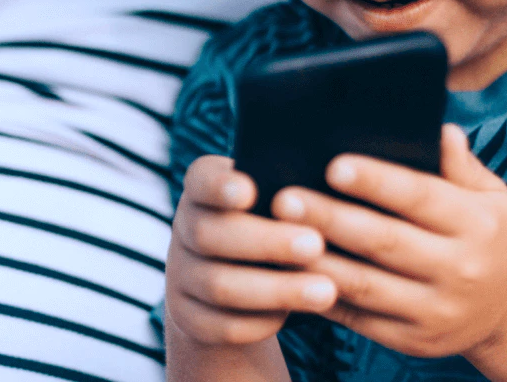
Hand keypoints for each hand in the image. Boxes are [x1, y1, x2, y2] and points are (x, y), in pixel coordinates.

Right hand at [166, 153, 334, 348]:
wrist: (233, 274)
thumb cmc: (266, 221)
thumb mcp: (267, 197)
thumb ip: (283, 191)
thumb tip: (314, 191)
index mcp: (201, 187)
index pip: (200, 180)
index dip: (219, 186)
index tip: (250, 190)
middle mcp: (183, 227)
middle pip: (210, 235)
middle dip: (266, 242)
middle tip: (316, 244)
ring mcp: (180, 275)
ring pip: (220, 286)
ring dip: (276, 290)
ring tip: (326, 290)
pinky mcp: (188, 317)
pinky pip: (223, 325)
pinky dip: (262, 321)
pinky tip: (296, 315)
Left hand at [273, 123, 506, 359]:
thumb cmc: (487, 232)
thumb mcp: (491, 194)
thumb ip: (460, 163)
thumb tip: (439, 128)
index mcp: (477, 225)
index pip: (419, 197)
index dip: (375, 181)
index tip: (333, 164)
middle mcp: (461, 271)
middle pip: (384, 241)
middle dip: (330, 218)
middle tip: (283, 196)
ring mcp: (438, 312)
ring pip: (367, 285)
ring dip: (318, 260)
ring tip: (276, 234)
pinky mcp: (416, 342)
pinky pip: (362, 320)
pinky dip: (324, 296)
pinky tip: (292, 272)